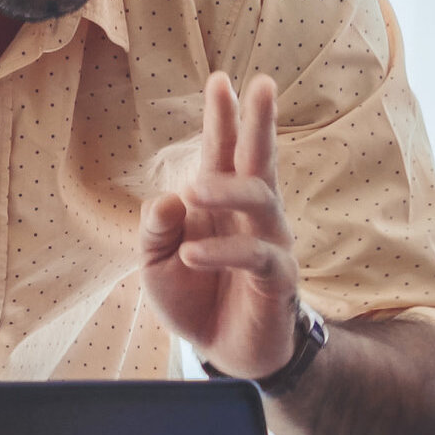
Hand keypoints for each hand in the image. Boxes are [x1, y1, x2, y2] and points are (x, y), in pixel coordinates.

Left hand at [140, 72, 300, 377]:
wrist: (224, 353)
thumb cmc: (193, 298)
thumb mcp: (157, 264)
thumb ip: (157, 230)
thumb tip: (166, 198)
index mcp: (220, 201)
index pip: (223, 151)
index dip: (223, 117)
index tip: (221, 80)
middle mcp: (251, 214)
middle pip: (259, 159)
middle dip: (260, 121)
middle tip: (262, 86)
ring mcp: (269, 242)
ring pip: (262, 200)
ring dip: (228, 189)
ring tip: (194, 191)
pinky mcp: (277, 279)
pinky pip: (257, 256)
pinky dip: (223, 252)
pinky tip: (192, 254)